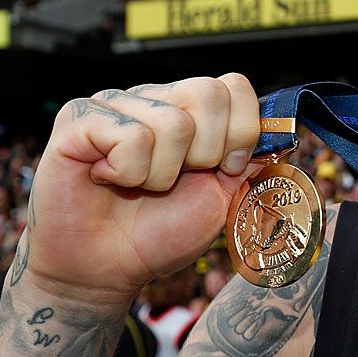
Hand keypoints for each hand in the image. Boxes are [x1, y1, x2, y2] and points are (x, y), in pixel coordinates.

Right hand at [24, 76, 260, 305]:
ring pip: (172, 123)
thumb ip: (250, 164)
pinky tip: (108, 179)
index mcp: (190, 111)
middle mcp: (154, 98)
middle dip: (206, 153)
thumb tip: (279, 137)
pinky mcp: (78, 119)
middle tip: (176, 180)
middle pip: (208, 93)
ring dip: (161, 174)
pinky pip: (130, 136)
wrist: (107, 269)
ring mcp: (114, 104)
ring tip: (137, 186)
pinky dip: (128, 172)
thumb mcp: (222, 199)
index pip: (234, 87)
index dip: (241, 132)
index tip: (224, 169)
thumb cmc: (161, 233)